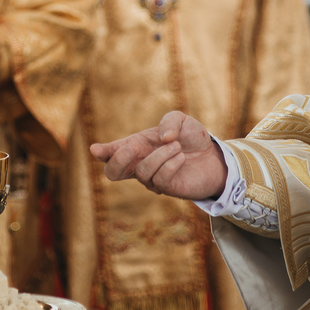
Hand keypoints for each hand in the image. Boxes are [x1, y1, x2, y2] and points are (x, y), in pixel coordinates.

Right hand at [90, 111, 227, 199]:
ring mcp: (152, 179)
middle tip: (133, 147)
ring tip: (176, 146)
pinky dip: (171, 165)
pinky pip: (161, 179)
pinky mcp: (167, 189)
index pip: (111, 152)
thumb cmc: (191, 137)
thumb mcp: (181, 120)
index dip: (102, 152)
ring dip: (160, 156)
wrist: (213, 156)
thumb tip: (162, 138)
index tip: (96, 149)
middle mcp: (139, 164)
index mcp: (136, 146)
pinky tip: (181, 158)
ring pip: (142, 172)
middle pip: (112, 172)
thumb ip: (169, 121)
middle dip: (118, 160)